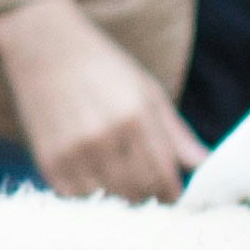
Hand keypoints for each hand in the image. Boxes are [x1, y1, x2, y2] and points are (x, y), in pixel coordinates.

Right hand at [0, 0, 203, 203]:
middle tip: (152, 199)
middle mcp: (105, 137)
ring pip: (109, 198)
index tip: (173, 196)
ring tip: (127, 194)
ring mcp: (74, 151)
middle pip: (137, 191)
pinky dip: (92, 198)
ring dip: (122, 201)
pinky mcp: (49, 161)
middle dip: (150, 200)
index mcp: (135, 117)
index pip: (162, 176)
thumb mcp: (147, 92)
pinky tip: (98, 187)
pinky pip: (77, 197)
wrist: (43, 47)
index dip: (172, 193)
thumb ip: (176, 133)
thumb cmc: (103, 67)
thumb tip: (205, 164)